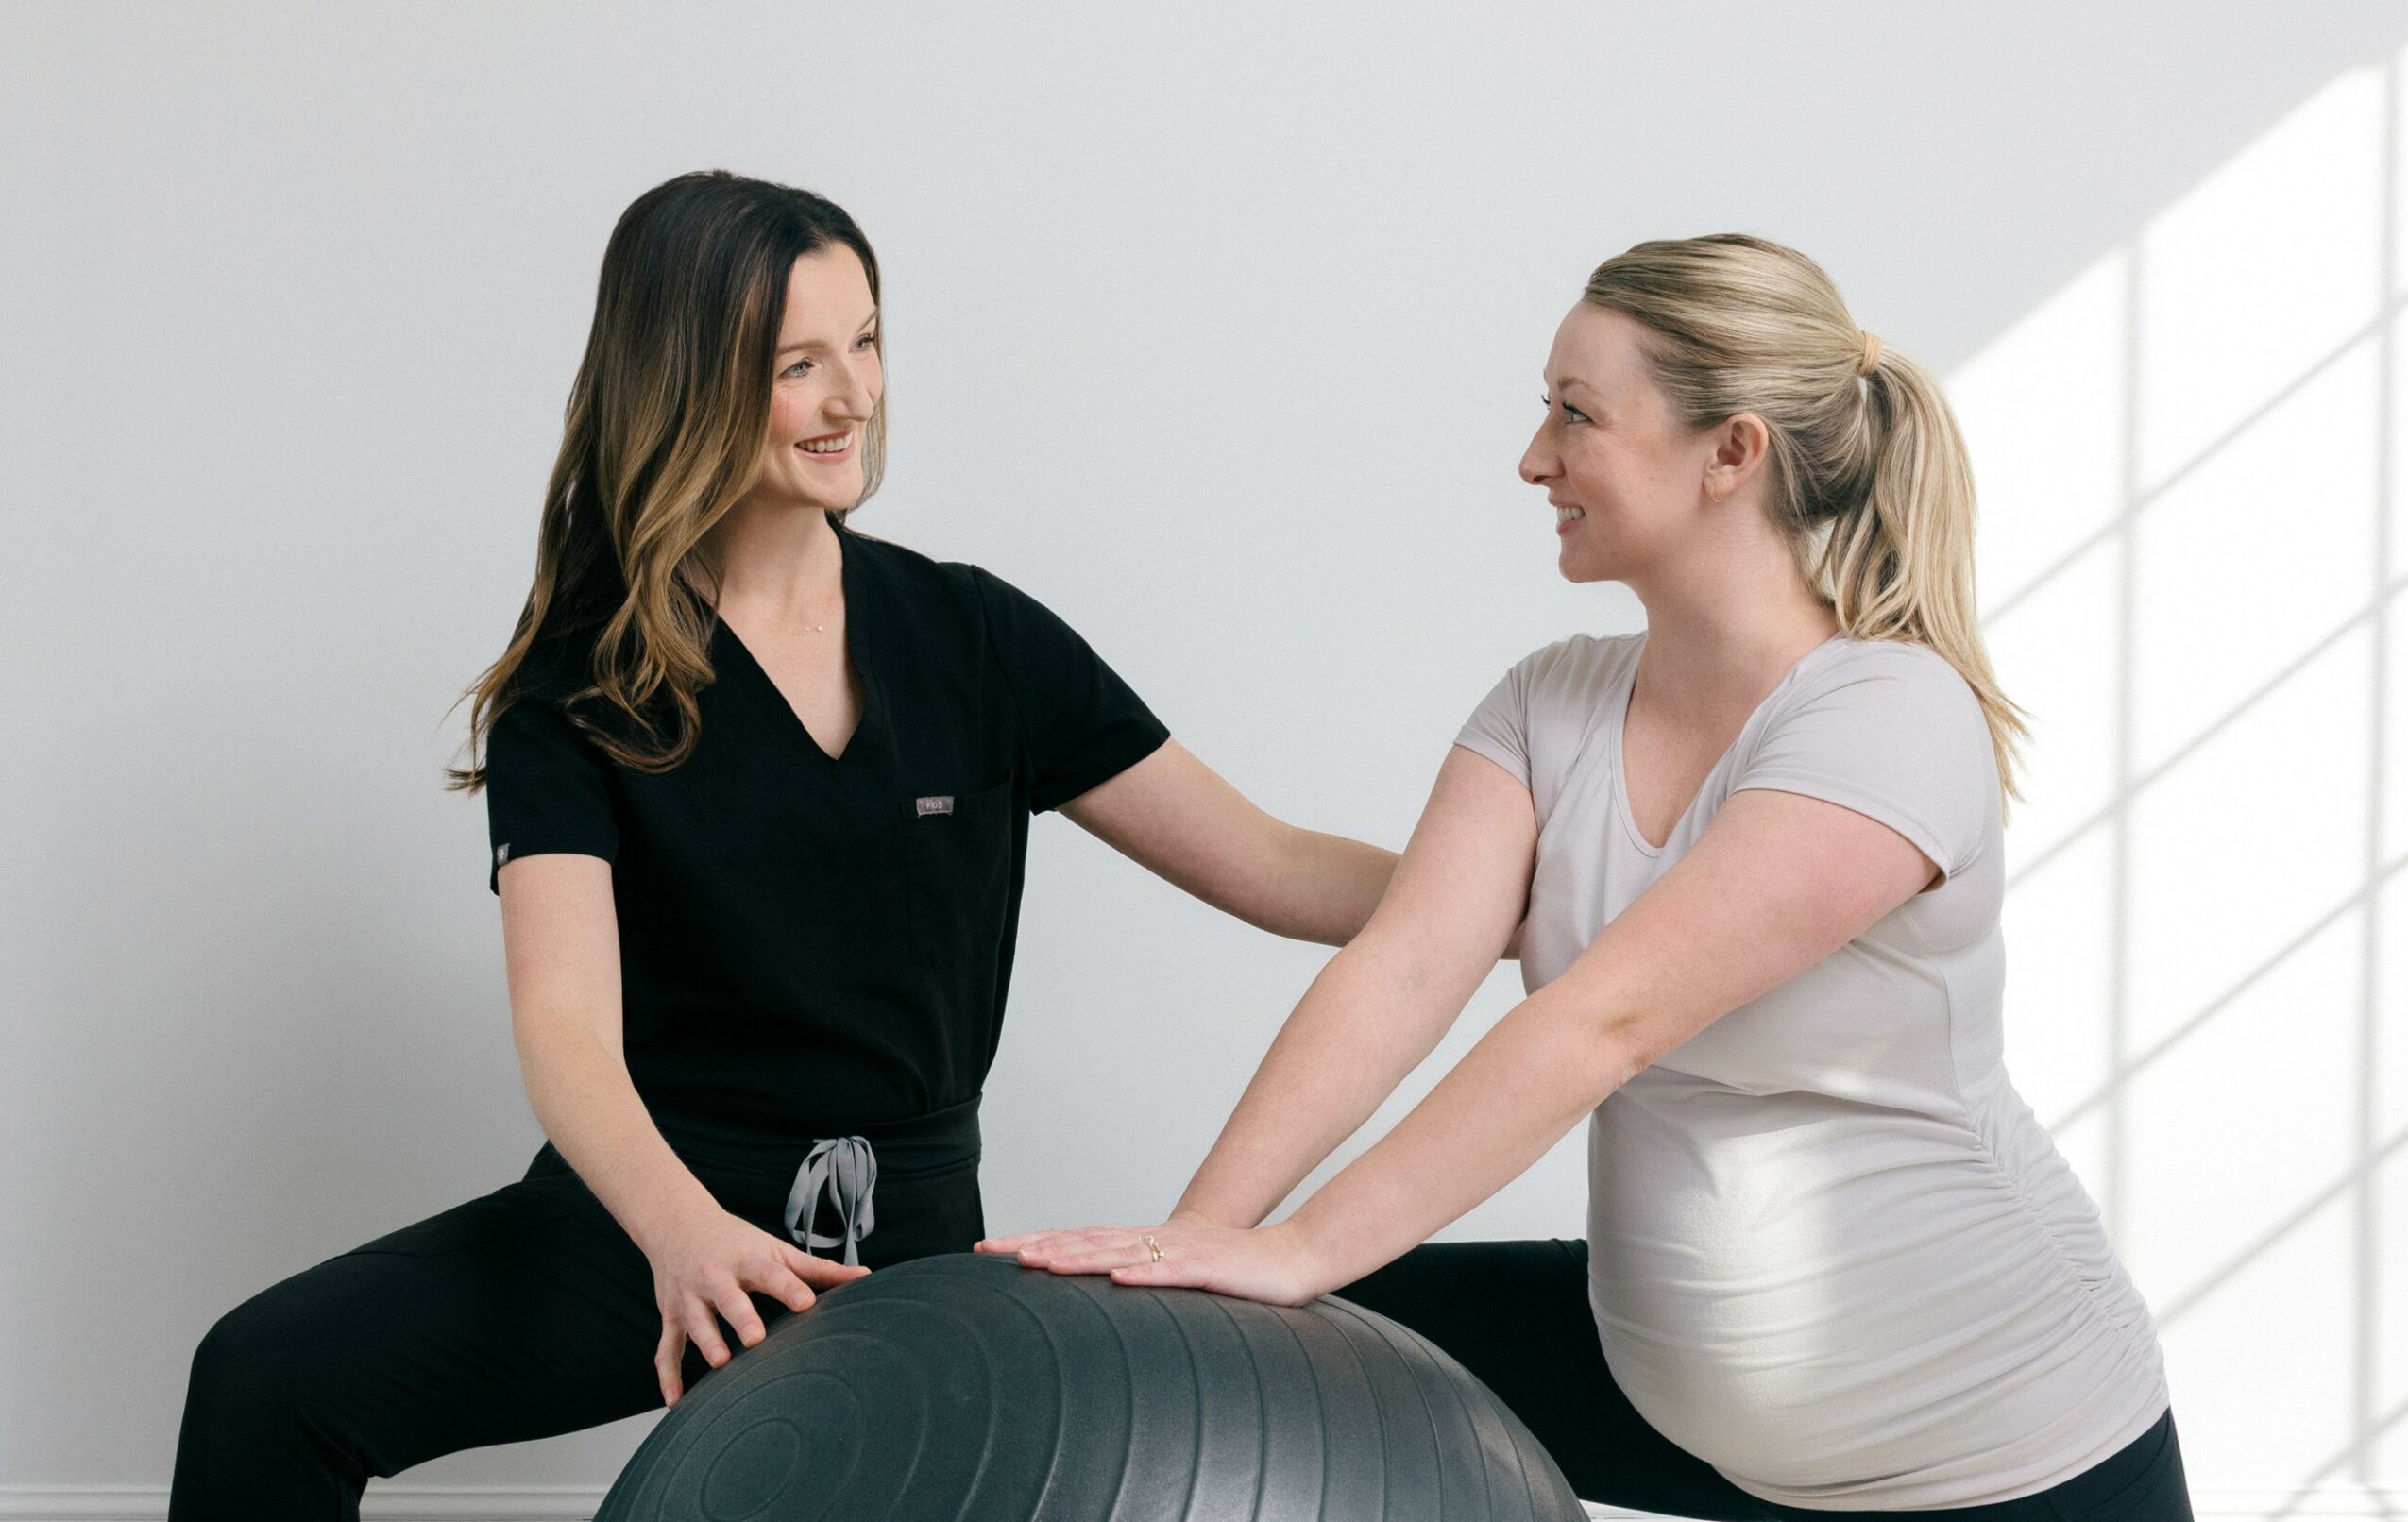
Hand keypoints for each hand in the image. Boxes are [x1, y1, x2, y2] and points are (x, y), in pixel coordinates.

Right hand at [641, 1201, 869, 1405]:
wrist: (676, 1222)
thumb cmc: (736, 1241)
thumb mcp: (775, 1249)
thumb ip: (818, 1269)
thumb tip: (866, 1277)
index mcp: (747, 1259)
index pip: (770, 1272)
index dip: (788, 1288)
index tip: (807, 1303)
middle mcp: (715, 1276)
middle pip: (729, 1298)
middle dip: (741, 1317)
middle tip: (756, 1338)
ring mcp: (688, 1298)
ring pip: (695, 1322)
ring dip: (706, 1342)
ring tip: (721, 1363)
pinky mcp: (670, 1316)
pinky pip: (665, 1348)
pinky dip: (668, 1375)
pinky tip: (676, 1401)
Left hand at [974, 1214, 1326, 1307]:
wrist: (1293, 1257)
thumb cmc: (1237, 1272)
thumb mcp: (1180, 1277)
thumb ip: (1143, 1281)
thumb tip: (1102, 1295)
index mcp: (1144, 1244)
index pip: (1079, 1238)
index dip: (1035, 1241)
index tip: (992, 1248)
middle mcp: (1155, 1241)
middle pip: (1086, 1239)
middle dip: (1038, 1244)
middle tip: (993, 1250)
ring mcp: (1181, 1253)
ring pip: (1120, 1252)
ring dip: (1078, 1256)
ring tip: (1041, 1262)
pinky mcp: (1210, 1269)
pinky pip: (1173, 1273)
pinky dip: (1143, 1274)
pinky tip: (1117, 1278)